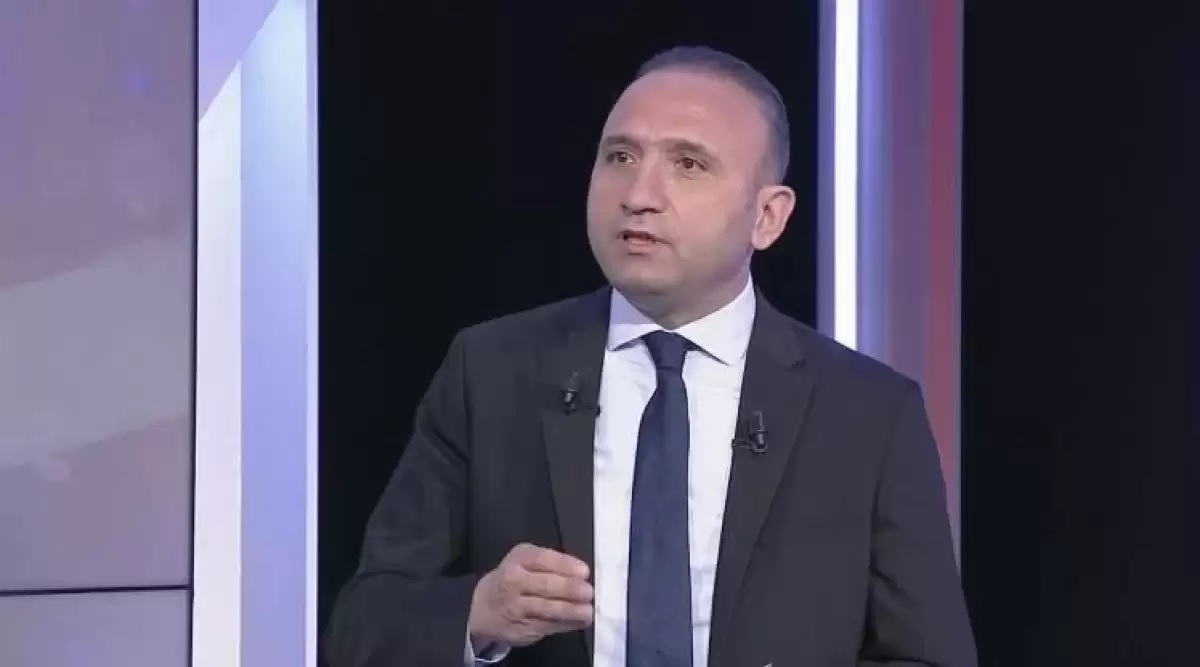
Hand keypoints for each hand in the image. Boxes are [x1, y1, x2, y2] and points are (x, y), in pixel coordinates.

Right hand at [468, 543, 593, 648]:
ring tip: (587, 611)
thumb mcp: (525, 562)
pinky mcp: (522, 626)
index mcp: (519, 559)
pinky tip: (579, 621)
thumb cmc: (514, 579)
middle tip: (588, 592)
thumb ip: (550, 565)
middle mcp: (514, 581)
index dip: (564, 565)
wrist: (483, 608)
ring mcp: (516, 606)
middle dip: (569, 589)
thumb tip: (582, 574)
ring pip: (546, 608)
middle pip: (545, 585)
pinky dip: (566, 623)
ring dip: (570, 610)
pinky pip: (547, 625)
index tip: (584, 572)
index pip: (542, 559)